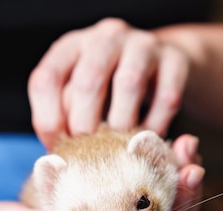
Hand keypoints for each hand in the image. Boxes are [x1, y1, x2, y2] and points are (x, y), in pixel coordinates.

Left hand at [28, 18, 189, 148]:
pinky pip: (167, 97)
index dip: (48, 120)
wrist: (162, 67)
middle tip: (88, 155)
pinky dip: (156, 125)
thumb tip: (55, 160)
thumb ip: (67, 119)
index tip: (58, 148)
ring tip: (119, 150)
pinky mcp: (176, 59)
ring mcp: (143, 44)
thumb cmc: (111, 91)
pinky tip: (147, 141)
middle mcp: (105, 37)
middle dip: (85, 126)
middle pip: (88, 80)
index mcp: (71, 46)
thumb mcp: (83, 98)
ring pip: (129, 84)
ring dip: (122, 125)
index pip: (46, 79)